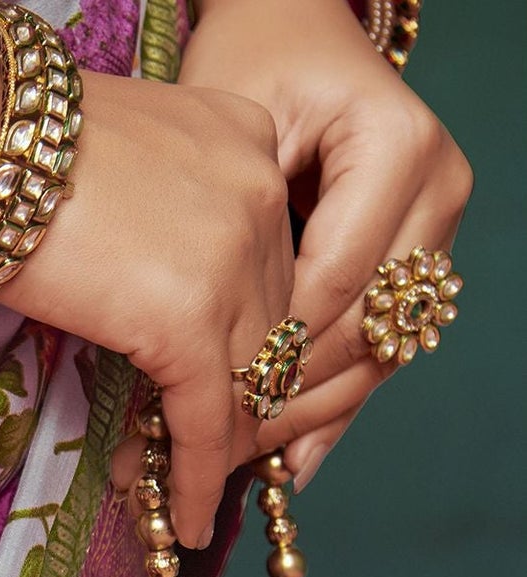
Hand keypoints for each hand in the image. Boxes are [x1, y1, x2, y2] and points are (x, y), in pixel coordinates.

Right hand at [0, 71, 294, 546]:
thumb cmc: (13, 149)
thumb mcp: (123, 166)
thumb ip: (163, 219)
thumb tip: (148, 295)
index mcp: (250, 141)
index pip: (272, 265)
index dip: (250, 340)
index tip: (227, 391)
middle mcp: (260, 195)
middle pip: (274, 330)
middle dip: (243, 404)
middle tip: (209, 459)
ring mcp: (231, 260)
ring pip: (250, 383)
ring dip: (220, 450)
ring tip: (189, 498)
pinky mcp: (187, 322)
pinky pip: (206, 420)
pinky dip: (197, 479)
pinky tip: (187, 520)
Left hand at [181, 0, 472, 486]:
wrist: (291, 27)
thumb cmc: (251, 63)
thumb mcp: (233, 130)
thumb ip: (233, 234)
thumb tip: (206, 351)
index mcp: (397, 149)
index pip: (334, 285)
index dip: (272, 356)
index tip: (205, 412)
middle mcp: (436, 191)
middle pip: (364, 331)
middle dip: (286, 401)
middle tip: (215, 459)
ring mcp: (437, 229)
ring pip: (377, 354)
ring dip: (307, 417)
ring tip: (243, 467)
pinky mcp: (419, 262)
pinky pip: (377, 351)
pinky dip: (329, 407)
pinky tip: (290, 462)